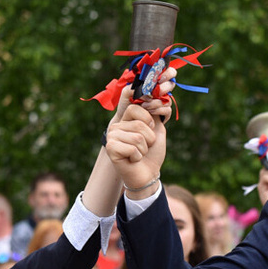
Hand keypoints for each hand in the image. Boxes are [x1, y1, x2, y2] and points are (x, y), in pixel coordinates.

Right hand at [105, 74, 174, 194]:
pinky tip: (133, 160)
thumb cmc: (152, 153)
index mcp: (126, 119)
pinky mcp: (110, 148)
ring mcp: (111, 136)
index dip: (148, 120)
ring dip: (144, 149)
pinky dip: (137, 157)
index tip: (149, 132)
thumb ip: (154, 113)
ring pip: (137, 137)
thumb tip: (154, 94)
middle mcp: (116, 125)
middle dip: (149, 139)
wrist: (148, 174)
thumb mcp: (157, 129)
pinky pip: (132, 148)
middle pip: (139, 123)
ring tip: (138, 154)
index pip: (135, 107)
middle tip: (144, 147)